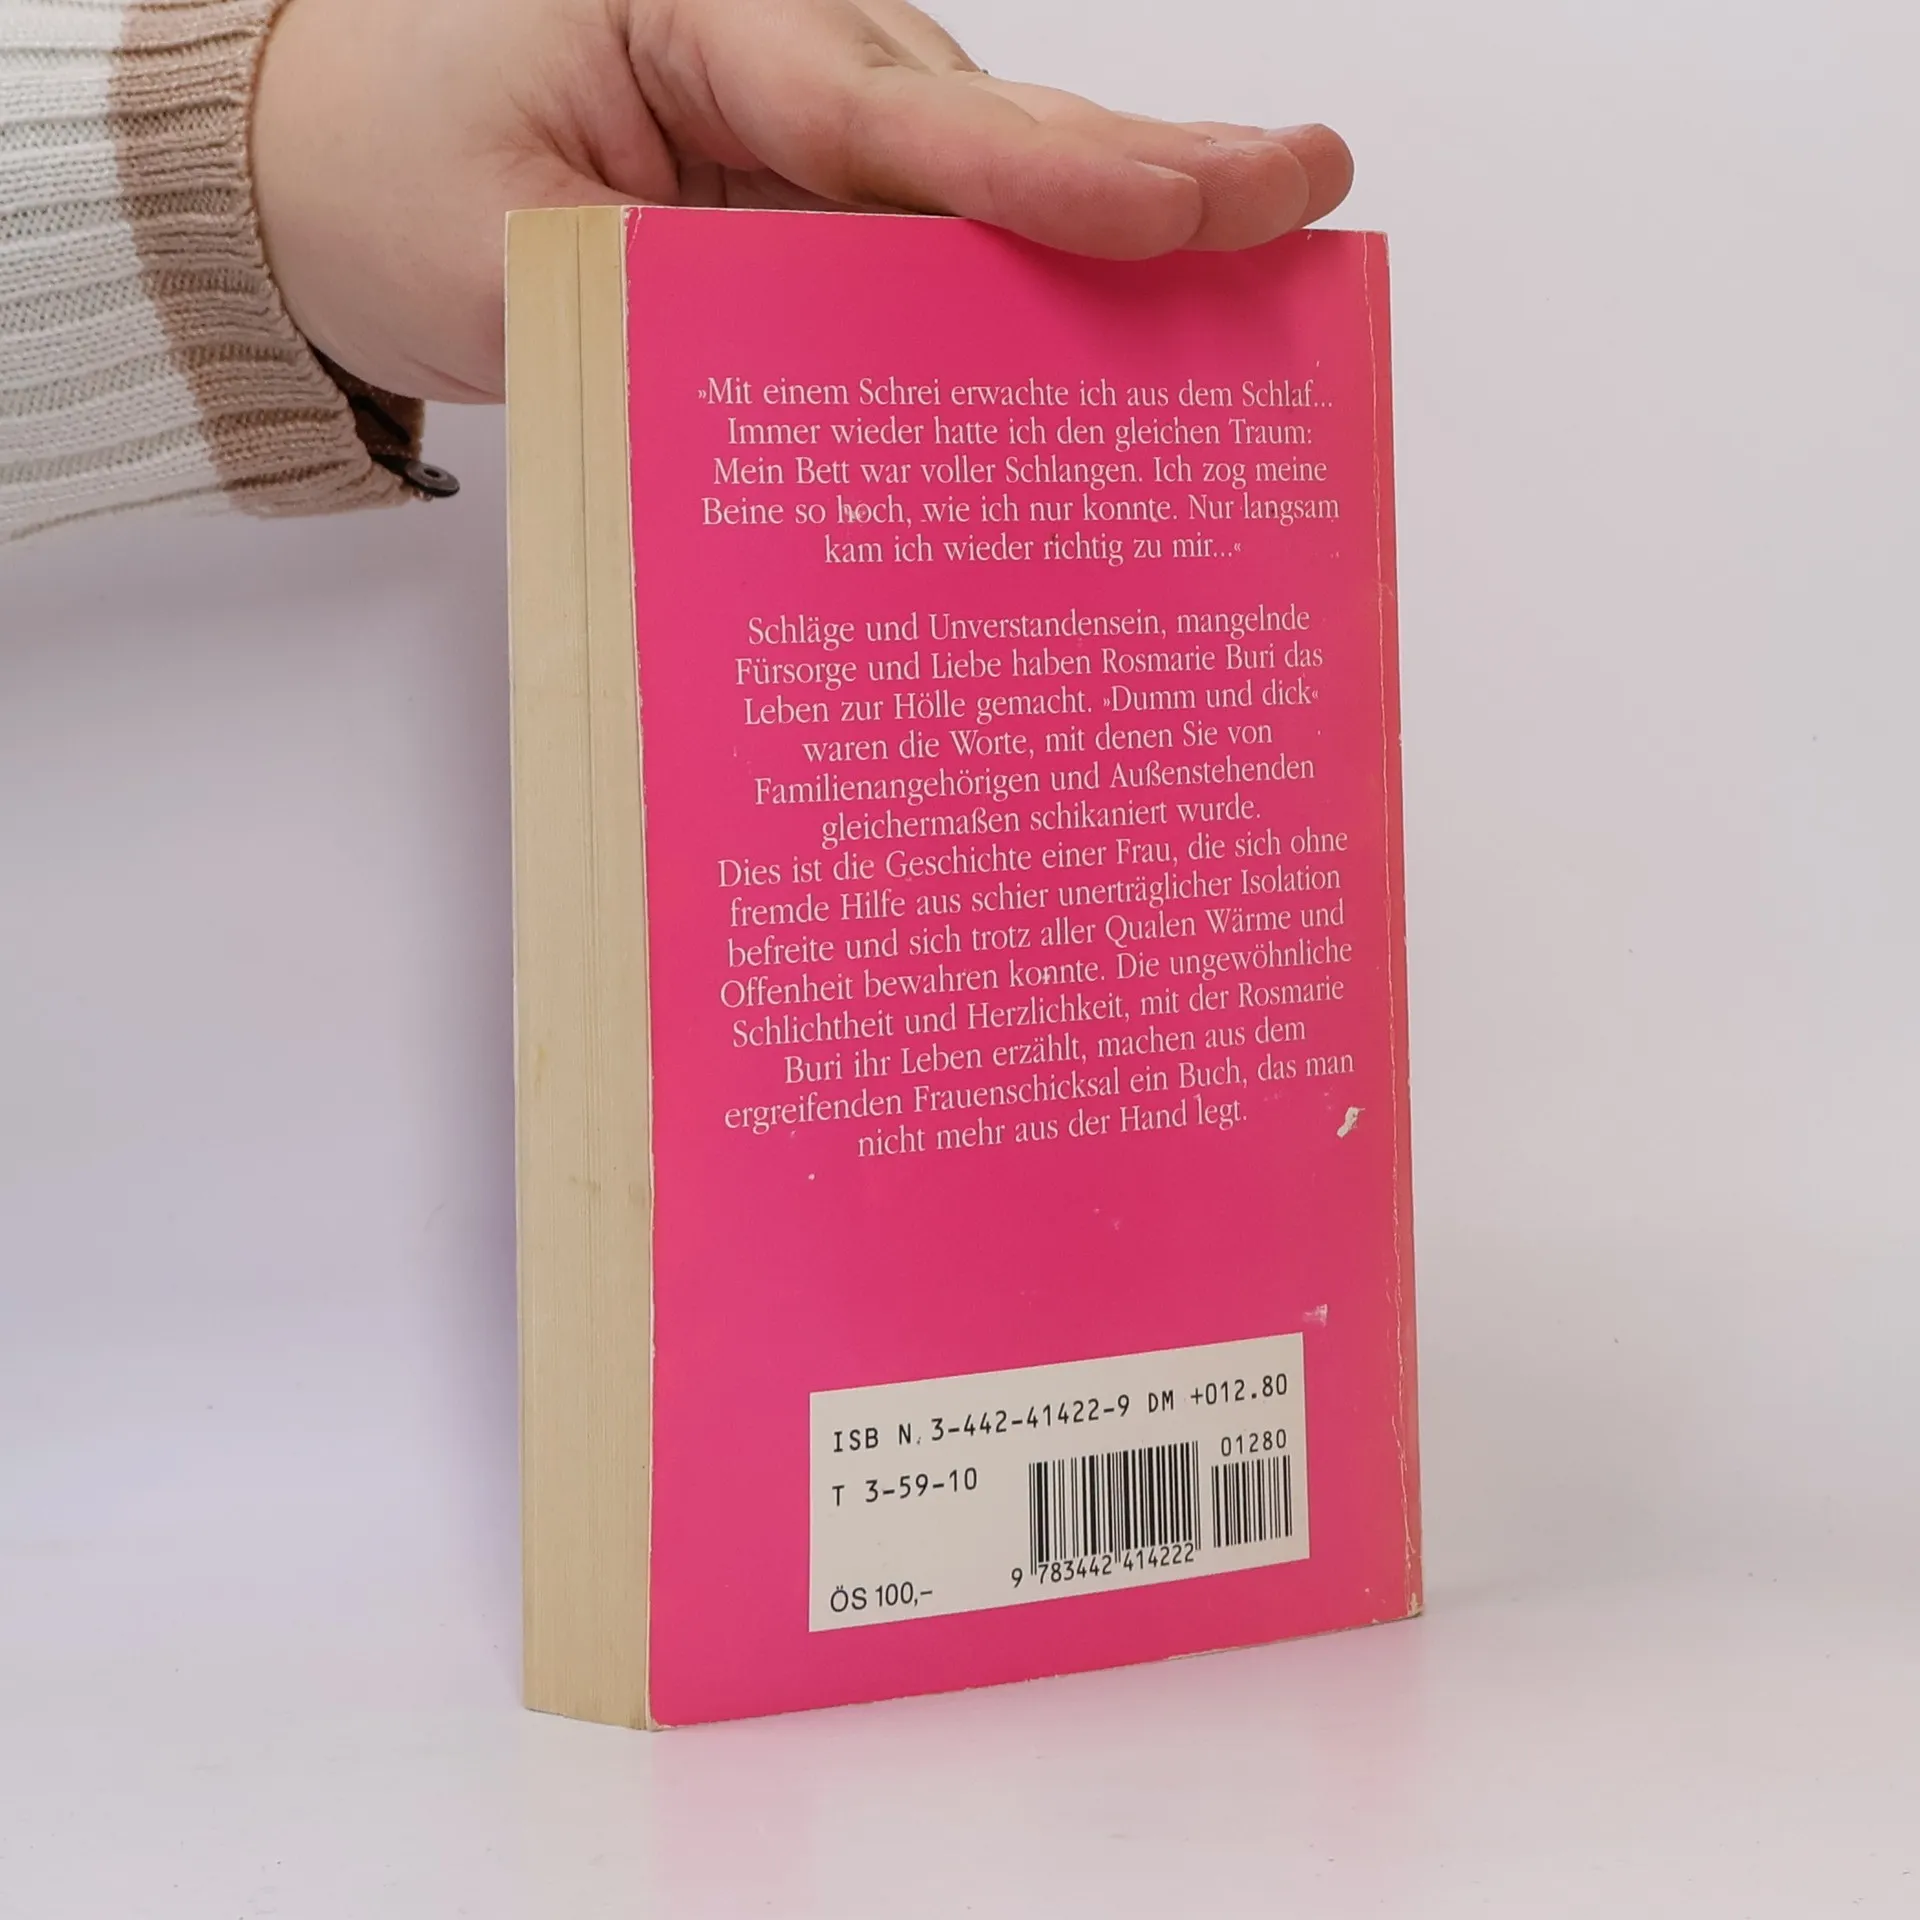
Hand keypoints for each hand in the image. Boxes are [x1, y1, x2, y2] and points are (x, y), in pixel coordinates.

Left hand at [252, 0, 1352, 402]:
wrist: (314, 171)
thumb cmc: (394, 175)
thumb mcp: (529, 265)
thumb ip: (708, 316)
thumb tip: (874, 402)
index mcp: (707, 17)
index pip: (911, 117)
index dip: (1074, 170)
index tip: (1229, 194)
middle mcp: (786, 47)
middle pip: (993, 139)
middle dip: (1147, 190)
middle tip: (1305, 210)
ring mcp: (808, 115)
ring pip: (983, 197)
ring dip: (1091, 267)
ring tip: (1245, 314)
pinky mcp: (808, 182)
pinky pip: (930, 244)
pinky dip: (1004, 308)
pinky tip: (1089, 367)